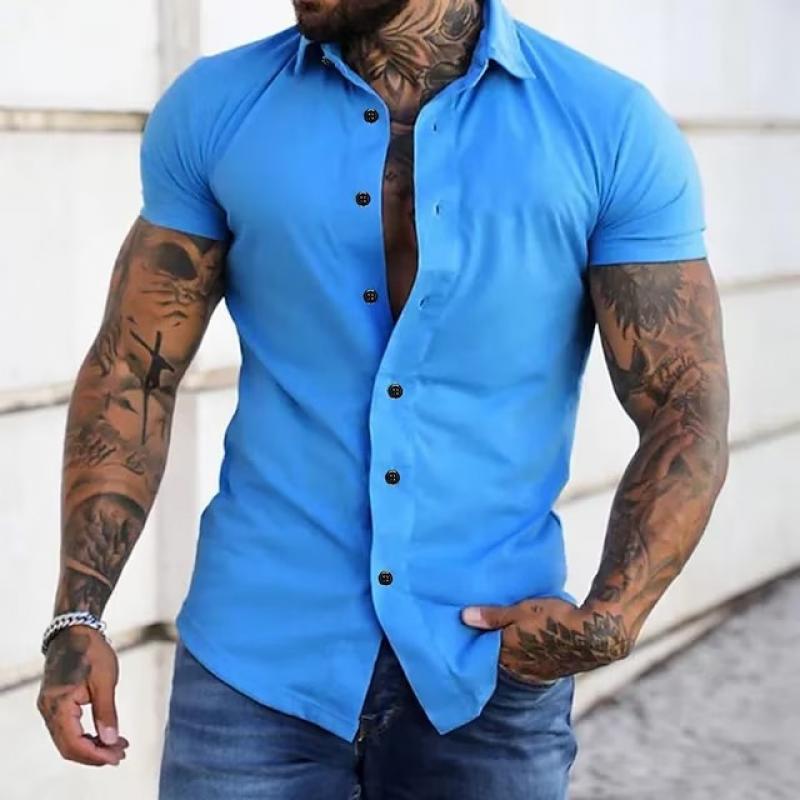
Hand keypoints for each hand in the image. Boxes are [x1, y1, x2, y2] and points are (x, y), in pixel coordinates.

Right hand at [36, 625, 128, 765]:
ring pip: (67, 739)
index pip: (73, 744)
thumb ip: (106, 712)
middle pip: (68, 746)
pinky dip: (85, 735)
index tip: (117, 757)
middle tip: (121, 754)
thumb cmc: (91, 650)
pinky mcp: (54, 703)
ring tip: (117, 746)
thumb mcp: (105, 680)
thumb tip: (110, 740)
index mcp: (58, 705)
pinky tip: (104, 734)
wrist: (75, 630)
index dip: (95, 755)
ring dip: (91, 746)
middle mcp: (48, 710)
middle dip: (95, 754)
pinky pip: (67, 728)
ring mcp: (48, 707)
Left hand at [461, 597, 632, 681]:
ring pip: (518, 662)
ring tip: (513, 634)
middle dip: (495, 646)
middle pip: (500, 658)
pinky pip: (534, 664)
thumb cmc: (555, 619)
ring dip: (514, 650)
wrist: (596, 635)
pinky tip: (534, 642)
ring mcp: (539, 673)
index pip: (483, 653)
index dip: (478, 641)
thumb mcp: (521, 610)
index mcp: (508, 656)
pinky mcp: (555, 671)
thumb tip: (464, 617)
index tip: (471, 630)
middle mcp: (521, 670)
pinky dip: (530, 654)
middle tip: (489, 631)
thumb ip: (493, 616)